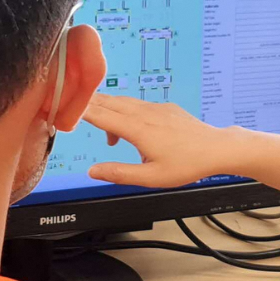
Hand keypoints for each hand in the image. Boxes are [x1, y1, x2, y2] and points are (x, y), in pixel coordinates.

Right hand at [81, 94, 249, 188]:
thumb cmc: (187, 164)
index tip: (63, 107)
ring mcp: (156, 108)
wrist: (216, 149)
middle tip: (70, 105)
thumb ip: (119, 174)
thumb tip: (93, 171)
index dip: (80, 110)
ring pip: (123, 102)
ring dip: (108, 111)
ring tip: (109, 138)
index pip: (101, 115)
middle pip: (108, 102)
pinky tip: (131, 131)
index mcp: (138, 129)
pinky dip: (125, 112)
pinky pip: (137, 105)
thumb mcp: (151, 178)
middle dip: (88, 103)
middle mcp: (145, 114)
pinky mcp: (165, 108)